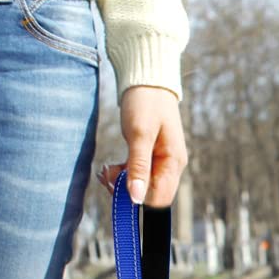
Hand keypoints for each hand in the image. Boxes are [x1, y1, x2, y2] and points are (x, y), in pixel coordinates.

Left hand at [99, 86, 186, 206]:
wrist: (146, 78)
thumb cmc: (146, 102)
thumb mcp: (139, 134)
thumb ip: (138, 167)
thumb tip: (136, 198)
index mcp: (173, 163)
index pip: (160, 199)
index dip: (138, 200)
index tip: (116, 188)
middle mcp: (170, 166)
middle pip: (150, 195)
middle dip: (126, 191)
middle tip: (106, 177)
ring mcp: (161, 162)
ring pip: (141, 186)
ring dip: (120, 183)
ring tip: (104, 171)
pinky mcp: (150, 157)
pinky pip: (136, 175)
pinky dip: (122, 174)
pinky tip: (109, 168)